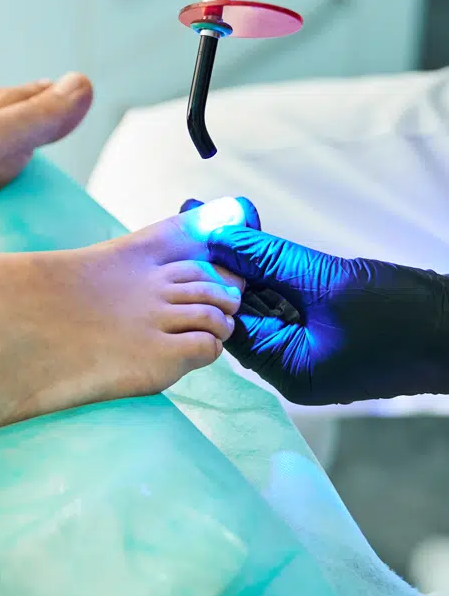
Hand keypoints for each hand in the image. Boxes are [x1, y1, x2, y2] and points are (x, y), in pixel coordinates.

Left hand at [205, 225, 448, 404]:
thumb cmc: (404, 316)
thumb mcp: (326, 280)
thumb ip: (269, 259)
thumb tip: (222, 236)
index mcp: (289, 371)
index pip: (230, 322)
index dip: (209, 278)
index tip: (190, 239)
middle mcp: (294, 369)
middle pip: (244, 313)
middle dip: (225, 269)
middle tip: (199, 224)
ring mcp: (312, 355)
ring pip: (266, 307)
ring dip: (248, 270)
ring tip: (222, 227)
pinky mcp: (329, 338)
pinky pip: (289, 308)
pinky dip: (274, 280)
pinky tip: (256, 246)